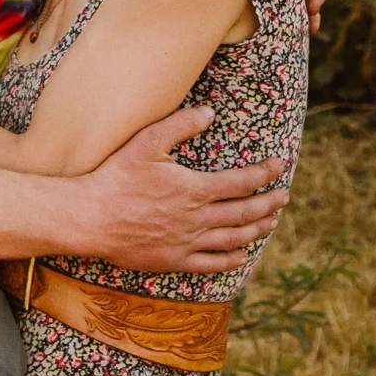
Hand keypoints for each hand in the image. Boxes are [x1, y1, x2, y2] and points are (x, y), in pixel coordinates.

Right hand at [76, 105, 288, 274]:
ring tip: (272, 222)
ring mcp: (187, 242)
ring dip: (257, 229)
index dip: (265, 173)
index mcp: (195, 189)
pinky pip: (211, 264)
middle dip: (269, 203)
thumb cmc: (117, 177)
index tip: (279, 166)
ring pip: (234, 238)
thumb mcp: (147, 142)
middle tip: (284, 196)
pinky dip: (232, 260)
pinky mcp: (174, 260)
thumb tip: (210, 112)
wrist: (91, 218)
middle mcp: (197, 218)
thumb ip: (180, 125)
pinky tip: (242, 256)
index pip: (242, 182)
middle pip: (245, 212)